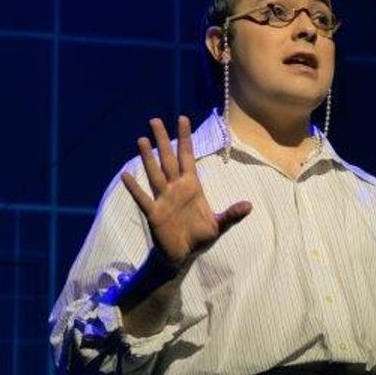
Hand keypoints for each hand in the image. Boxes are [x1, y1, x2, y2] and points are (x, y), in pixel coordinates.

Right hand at [120, 116, 251, 267]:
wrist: (182, 255)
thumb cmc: (199, 238)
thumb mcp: (219, 226)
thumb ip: (231, 215)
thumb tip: (249, 206)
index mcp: (192, 186)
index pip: (188, 157)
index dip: (185, 138)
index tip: (183, 119)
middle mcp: (176, 188)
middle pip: (168, 159)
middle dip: (162, 140)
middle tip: (155, 120)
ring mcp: (163, 199)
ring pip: (155, 173)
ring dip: (148, 157)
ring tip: (141, 140)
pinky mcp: (154, 213)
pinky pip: (143, 198)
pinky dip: (135, 188)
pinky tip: (126, 175)